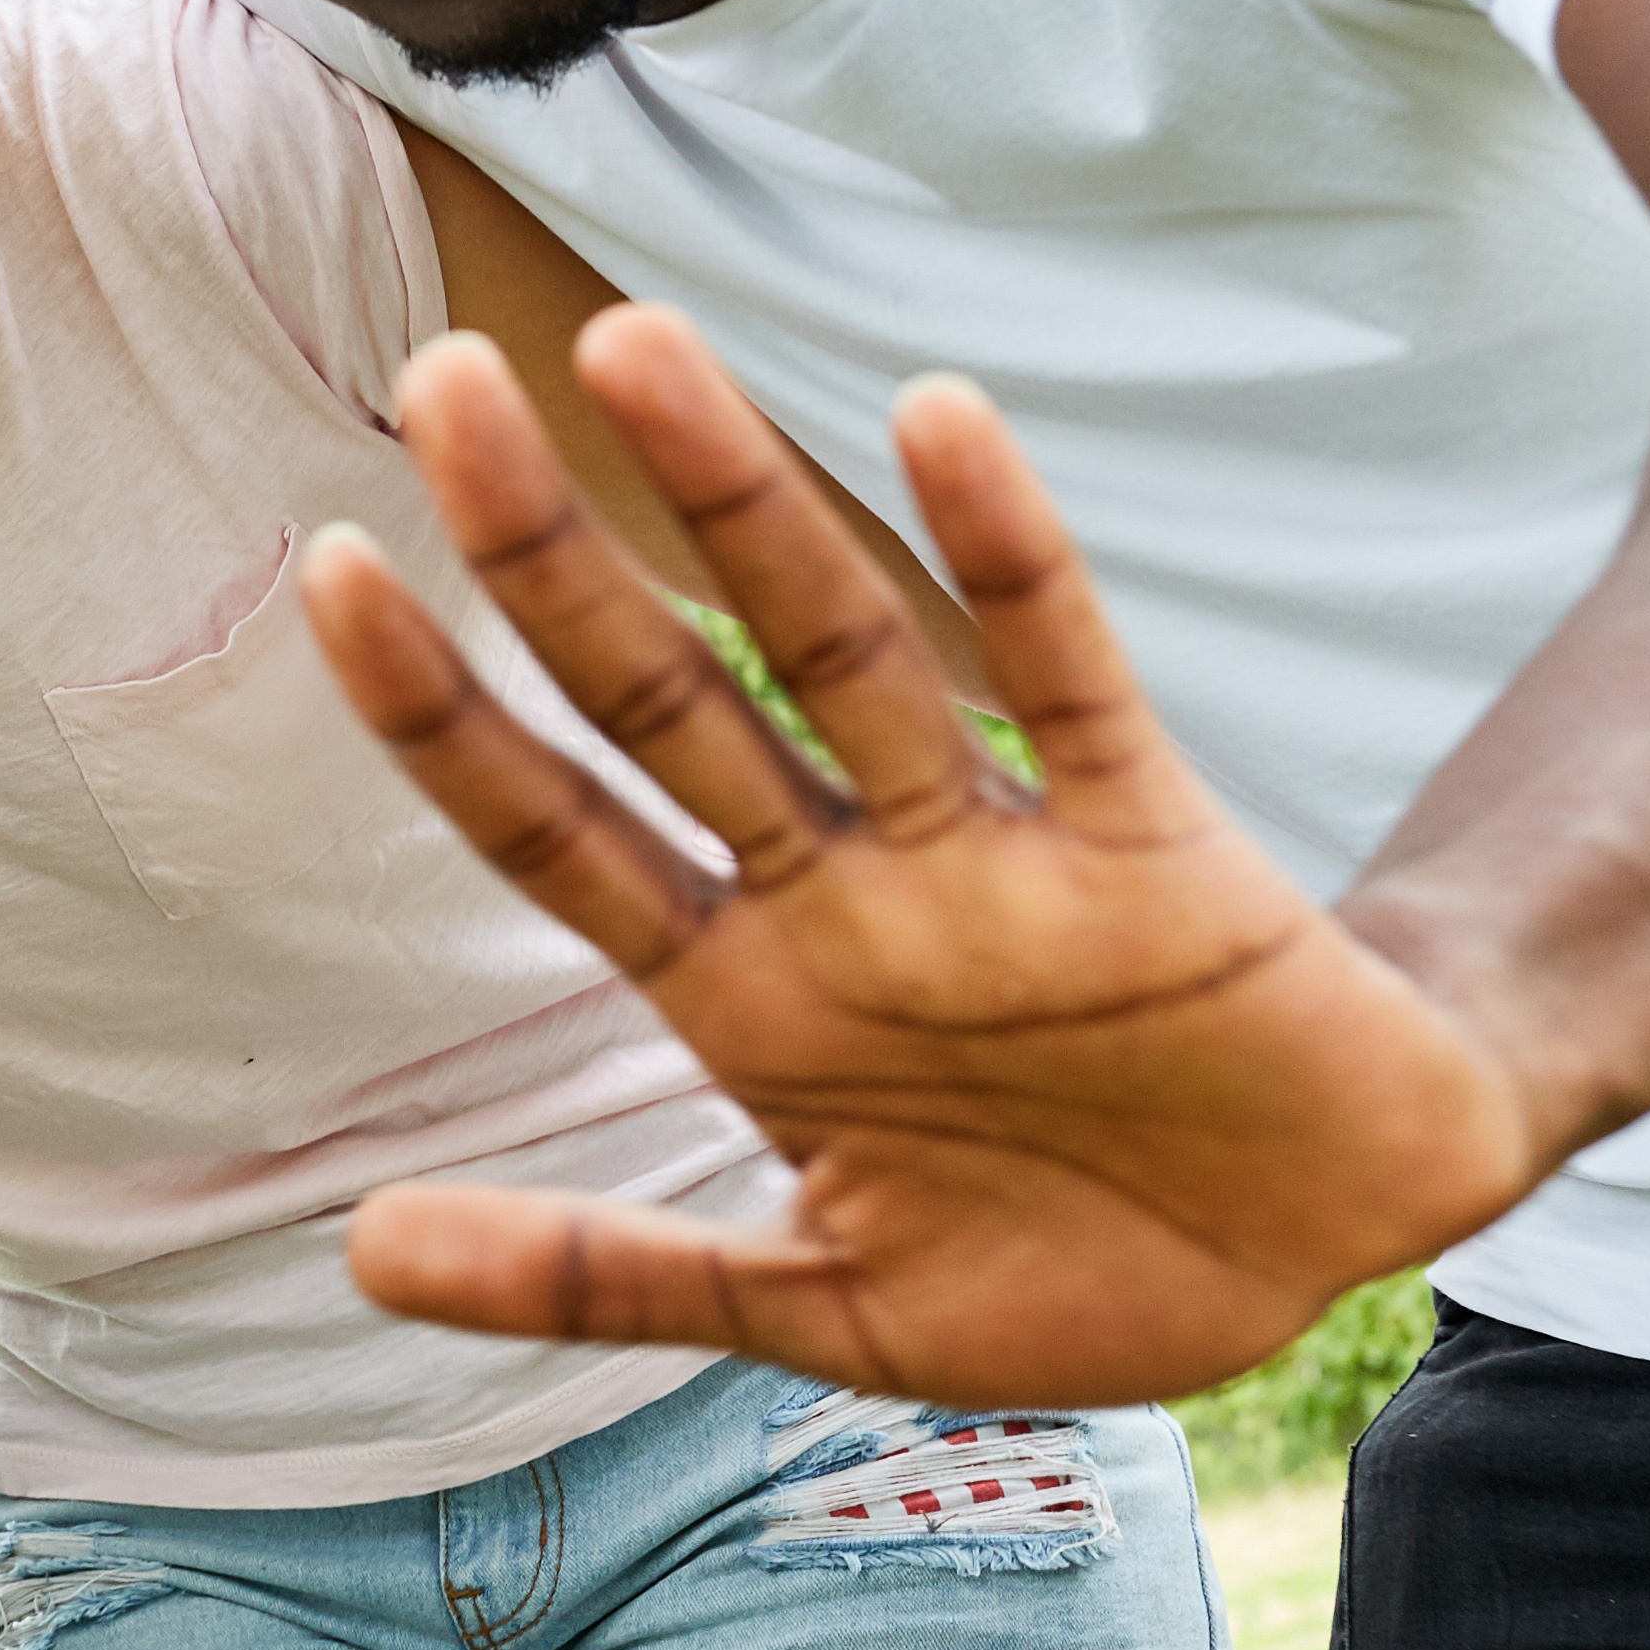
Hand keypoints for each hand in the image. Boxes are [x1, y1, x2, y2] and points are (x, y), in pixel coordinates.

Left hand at [307, 309, 1535, 1403]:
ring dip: (741, 500)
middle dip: (549, 552)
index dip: (439, 710)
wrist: (1320, 1250)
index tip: (329, 565)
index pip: (548, 825)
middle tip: (444, 376)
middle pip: (661, 694)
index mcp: (745, 993)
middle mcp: (843, 894)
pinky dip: (1008, 551)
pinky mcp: (1157, 851)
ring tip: (630, 345)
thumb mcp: (815, 1305)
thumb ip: (598, 1274)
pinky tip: (934, 416)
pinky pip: (1067, 677)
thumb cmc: (1060, 1267)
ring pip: (837, 651)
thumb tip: (358, 1257)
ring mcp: (993, 857)